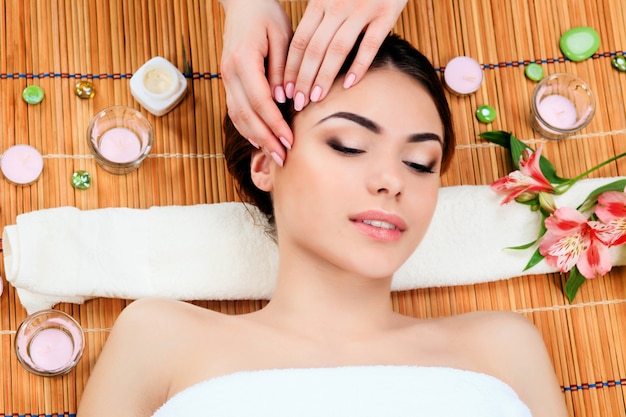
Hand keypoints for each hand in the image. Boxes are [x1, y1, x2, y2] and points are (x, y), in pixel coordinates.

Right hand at [219, 0, 293, 164]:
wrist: (242, 2)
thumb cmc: (266, 14)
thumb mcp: (282, 35)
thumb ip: (282, 68)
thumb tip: (284, 99)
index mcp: (243, 61)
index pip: (260, 101)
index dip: (275, 124)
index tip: (290, 140)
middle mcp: (229, 73)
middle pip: (246, 116)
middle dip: (266, 140)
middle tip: (284, 158)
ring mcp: (226, 78)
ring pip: (237, 117)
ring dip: (255, 139)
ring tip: (274, 155)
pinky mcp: (228, 81)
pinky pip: (235, 110)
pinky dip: (246, 128)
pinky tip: (259, 141)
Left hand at [284, 0, 407, 110]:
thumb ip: (317, 18)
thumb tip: (300, 53)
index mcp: (320, 2)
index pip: (300, 41)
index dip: (291, 67)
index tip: (286, 89)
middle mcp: (338, 6)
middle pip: (314, 48)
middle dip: (303, 78)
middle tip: (297, 102)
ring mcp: (362, 10)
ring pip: (338, 49)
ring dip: (324, 76)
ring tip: (316, 98)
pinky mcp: (386, 13)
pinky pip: (370, 44)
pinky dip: (359, 65)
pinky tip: (350, 84)